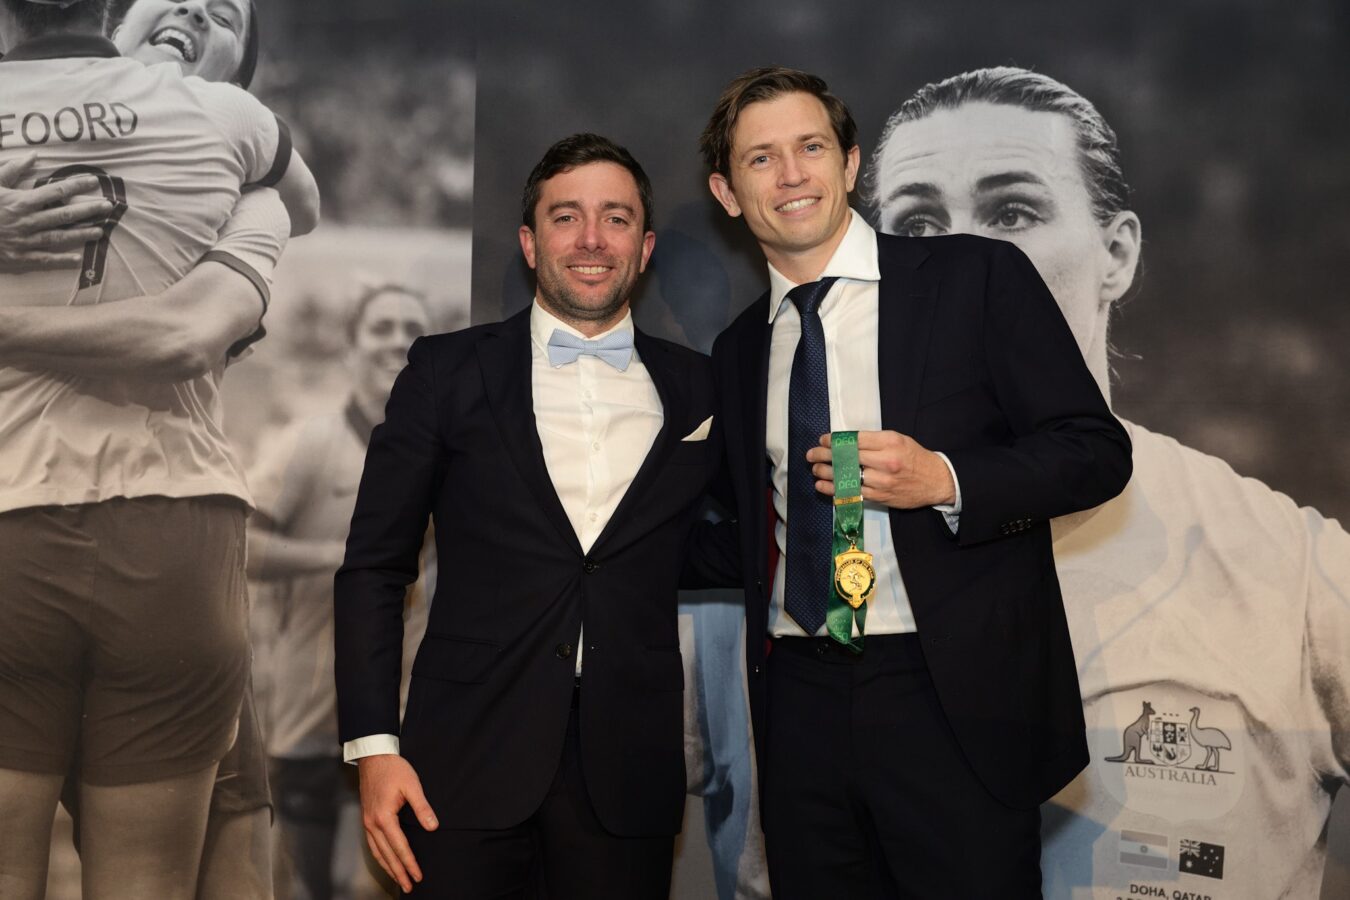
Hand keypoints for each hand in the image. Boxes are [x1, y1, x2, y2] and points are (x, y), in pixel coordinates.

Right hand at [0, 154, 112, 272]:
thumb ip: (11, 169)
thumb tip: (33, 155)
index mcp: (20, 201)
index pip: (55, 191)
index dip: (76, 186)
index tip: (94, 181)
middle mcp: (26, 221)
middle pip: (64, 214)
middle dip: (88, 210)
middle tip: (108, 206)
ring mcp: (24, 240)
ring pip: (59, 237)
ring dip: (82, 234)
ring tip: (101, 231)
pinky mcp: (20, 257)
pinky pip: (44, 259)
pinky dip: (61, 260)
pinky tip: (78, 259)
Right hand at [357, 753, 438, 892]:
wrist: (373, 757)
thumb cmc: (393, 769)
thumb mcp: (412, 785)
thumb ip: (422, 807)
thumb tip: (432, 826)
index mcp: (384, 817)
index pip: (399, 847)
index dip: (409, 863)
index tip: (417, 876)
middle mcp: (373, 823)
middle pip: (387, 855)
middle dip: (398, 872)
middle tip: (409, 886)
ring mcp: (367, 822)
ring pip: (377, 852)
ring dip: (388, 867)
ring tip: (398, 880)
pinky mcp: (367, 818)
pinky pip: (372, 844)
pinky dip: (380, 856)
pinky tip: (386, 861)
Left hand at [806, 430, 955, 508]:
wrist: (937, 481)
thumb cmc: (915, 458)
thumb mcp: (898, 440)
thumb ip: (874, 440)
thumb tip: (845, 441)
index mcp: (889, 443)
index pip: (854, 440)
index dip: (834, 440)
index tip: (823, 440)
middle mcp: (885, 461)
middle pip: (847, 458)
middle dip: (825, 456)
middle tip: (812, 454)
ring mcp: (882, 481)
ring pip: (847, 477)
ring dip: (826, 473)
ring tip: (815, 469)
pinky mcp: (880, 496)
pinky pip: (852, 493)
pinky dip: (835, 490)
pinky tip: (823, 485)